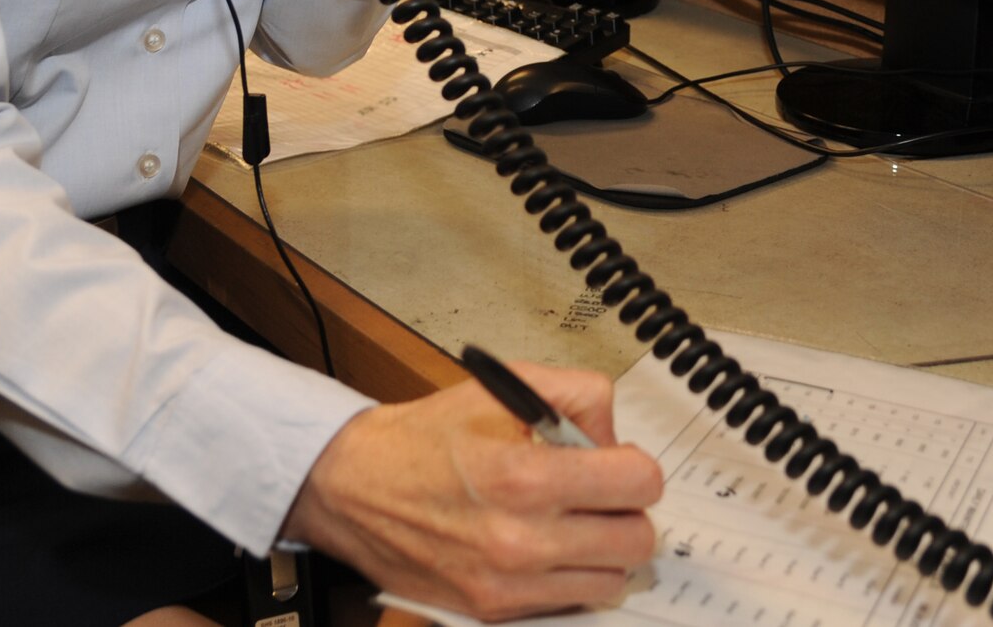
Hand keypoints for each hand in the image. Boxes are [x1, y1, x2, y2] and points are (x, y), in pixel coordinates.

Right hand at [280, 363, 662, 620]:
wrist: (354, 487)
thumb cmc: (423, 438)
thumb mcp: (502, 387)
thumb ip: (576, 395)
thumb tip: (614, 437)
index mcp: (524, 476)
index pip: (638, 483)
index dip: (635, 464)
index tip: (619, 461)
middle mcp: (520, 539)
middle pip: (636, 539)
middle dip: (625, 508)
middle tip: (599, 491)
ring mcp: (509, 583)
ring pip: (612, 579)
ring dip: (603, 548)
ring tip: (572, 520)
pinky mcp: (494, 611)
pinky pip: (571, 602)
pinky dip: (571, 576)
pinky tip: (546, 545)